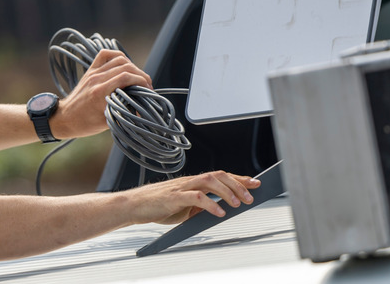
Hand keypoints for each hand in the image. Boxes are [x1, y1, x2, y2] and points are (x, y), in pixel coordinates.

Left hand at [51, 50, 151, 138]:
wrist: (64, 118)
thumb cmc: (85, 124)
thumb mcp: (107, 121)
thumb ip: (124, 112)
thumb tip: (142, 109)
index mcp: (100, 92)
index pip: (126, 77)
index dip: (142, 81)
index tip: (148, 90)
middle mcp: (97, 79)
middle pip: (126, 67)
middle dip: (141, 75)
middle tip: (147, 86)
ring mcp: (93, 72)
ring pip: (119, 59)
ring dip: (133, 66)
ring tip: (138, 77)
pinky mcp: (91, 70)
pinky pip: (106, 54)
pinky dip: (118, 56)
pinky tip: (125, 64)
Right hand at [124, 171, 261, 224]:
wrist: (134, 206)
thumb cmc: (157, 206)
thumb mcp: (185, 208)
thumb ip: (200, 207)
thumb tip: (218, 211)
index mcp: (194, 182)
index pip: (221, 176)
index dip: (239, 178)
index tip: (255, 182)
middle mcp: (190, 181)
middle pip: (219, 175)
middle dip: (238, 184)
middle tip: (251, 196)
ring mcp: (182, 187)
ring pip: (210, 181)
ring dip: (227, 192)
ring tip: (238, 204)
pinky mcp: (174, 197)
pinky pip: (196, 197)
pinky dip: (211, 204)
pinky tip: (219, 212)